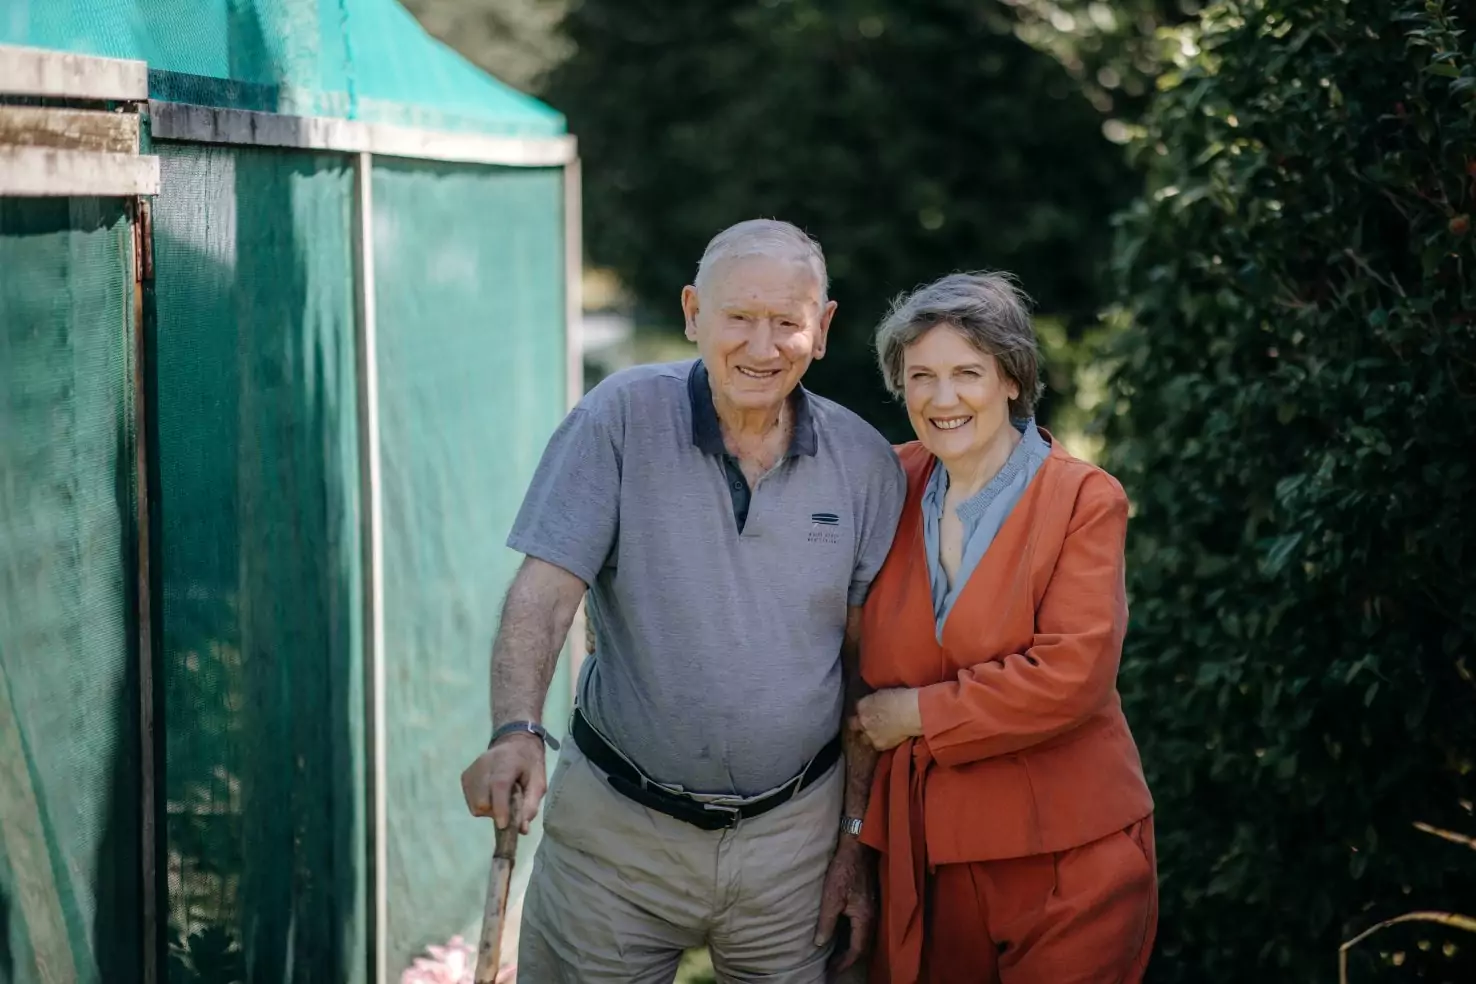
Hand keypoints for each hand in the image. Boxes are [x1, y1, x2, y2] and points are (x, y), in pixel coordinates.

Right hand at [460, 733, 545, 833]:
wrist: (514, 741)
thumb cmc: (529, 763)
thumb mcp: (539, 783)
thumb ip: (531, 805)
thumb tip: (522, 830)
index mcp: (507, 762)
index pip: (499, 786)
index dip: (500, 808)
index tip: (503, 825)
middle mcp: (484, 765)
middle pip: (482, 800)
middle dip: (495, 811)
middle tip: (508, 805)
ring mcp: (472, 770)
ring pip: (474, 804)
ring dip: (488, 808)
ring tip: (500, 797)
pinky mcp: (465, 776)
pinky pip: (470, 800)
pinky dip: (480, 802)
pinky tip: (491, 793)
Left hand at [814, 838, 876, 972]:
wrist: (857, 847)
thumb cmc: (843, 870)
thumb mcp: (831, 897)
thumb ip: (826, 923)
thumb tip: (820, 943)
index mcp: (864, 918)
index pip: (857, 948)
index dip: (844, 962)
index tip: (833, 970)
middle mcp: (872, 916)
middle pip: (863, 945)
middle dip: (849, 958)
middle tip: (834, 966)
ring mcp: (872, 908)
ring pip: (864, 935)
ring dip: (851, 947)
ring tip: (837, 955)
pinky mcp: (869, 900)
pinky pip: (863, 926)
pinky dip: (853, 935)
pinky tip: (843, 934)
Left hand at [851, 687, 922, 751]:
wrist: (911, 714)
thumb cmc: (902, 698)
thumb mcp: (883, 693)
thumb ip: (873, 700)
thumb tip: (874, 703)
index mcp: (862, 704)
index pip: (856, 708)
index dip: (862, 710)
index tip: (868, 711)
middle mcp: (861, 720)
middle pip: (853, 725)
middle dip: (859, 724)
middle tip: (868, 723)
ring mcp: (869, 734)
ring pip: (863, 738)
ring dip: (868, 735)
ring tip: (878, 733)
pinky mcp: (879, 745)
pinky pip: (876, 745)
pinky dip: (880, 742)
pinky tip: (888, 739)